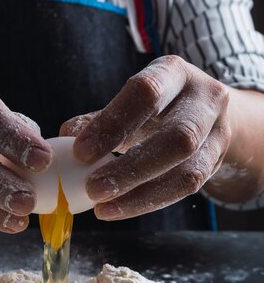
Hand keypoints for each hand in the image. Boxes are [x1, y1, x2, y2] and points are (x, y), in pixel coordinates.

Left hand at [60, 55, 230, 219]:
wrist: (208, 115)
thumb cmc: (158, 108)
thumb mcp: (131, 104)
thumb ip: (101, 118)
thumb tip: (65, 134)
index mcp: (173, 72)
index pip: (145, 93)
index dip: (112, 123)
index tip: (80, 151)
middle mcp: (204, 98)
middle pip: (175, 137)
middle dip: (131, 167)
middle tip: (92, 188)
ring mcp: (217, 132)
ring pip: (187, 171)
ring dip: (140, 194)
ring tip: (103, 208)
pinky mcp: (216, 161)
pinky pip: (187, 188)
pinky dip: (150, 201)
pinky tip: (119, 209)